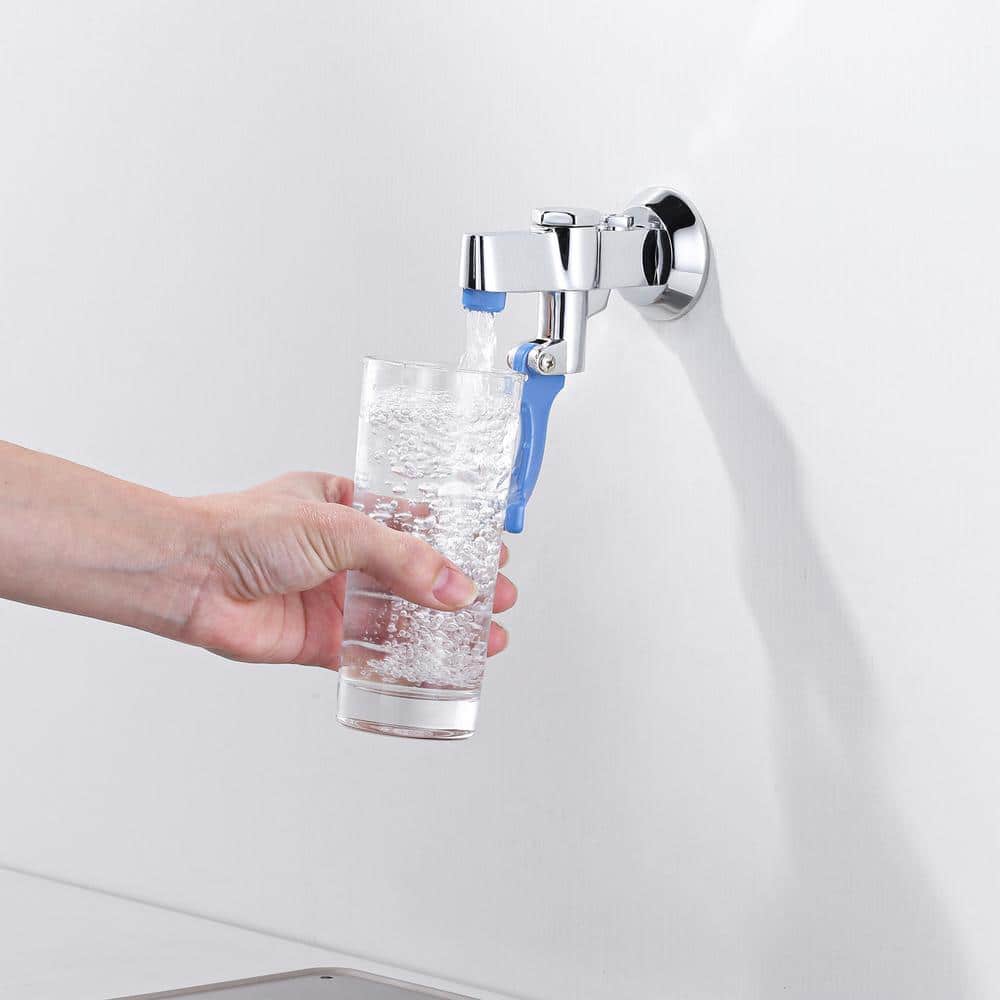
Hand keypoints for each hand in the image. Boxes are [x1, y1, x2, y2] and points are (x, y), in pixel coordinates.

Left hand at [179, 472, 516, 667]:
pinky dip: (406, 662)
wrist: (190, 577)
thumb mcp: (338, 526)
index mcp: (349, 507)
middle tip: (498, 598)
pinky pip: (373, 654)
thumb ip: (401, 558)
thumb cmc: (244, 530)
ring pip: (402, 616)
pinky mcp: (322, 640)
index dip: (459, 539)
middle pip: (417, 573)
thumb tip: (457, 586)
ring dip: (443, 626)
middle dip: (461, 587)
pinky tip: (438, 666)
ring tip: (485, 637)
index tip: (494, 552)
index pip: (418, 523)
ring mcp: (336, 598)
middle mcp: (345, 554)